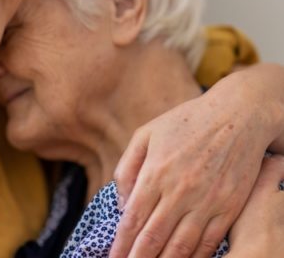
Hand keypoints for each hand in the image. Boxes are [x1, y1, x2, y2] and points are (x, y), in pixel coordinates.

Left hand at [109, 65, 283, 257]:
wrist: (237, 115)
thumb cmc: (185, 122)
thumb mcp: (145, 134)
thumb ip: (127, 168)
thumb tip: (122, 203)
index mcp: (155, 173)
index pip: (133, 219)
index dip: (122, 244)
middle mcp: (179, 191)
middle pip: (153, 238)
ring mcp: (206, 201)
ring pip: (181, 246)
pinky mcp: (229, 207)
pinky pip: (209, 242)